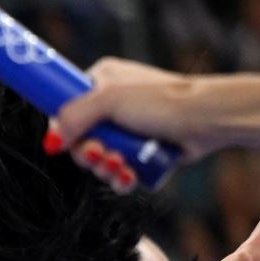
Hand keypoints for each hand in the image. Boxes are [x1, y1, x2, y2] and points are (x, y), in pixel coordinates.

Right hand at [49, 59, 206, 190]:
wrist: (208, 119)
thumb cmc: (163, 102)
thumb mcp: (109, 100)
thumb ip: (73, 117)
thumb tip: (50, 142)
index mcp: (102, 82)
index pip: (66, 110)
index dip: (65, 132)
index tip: (70, 144)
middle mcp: (112, 105)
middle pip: (81, 140)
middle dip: (89, 155)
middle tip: (102, 156)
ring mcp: (128, 129)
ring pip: (100, 160)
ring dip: (105, 169)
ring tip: (121, 167)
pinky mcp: (142, 151)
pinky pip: (119, 171)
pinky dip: (121, 178)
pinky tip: (130, 178)